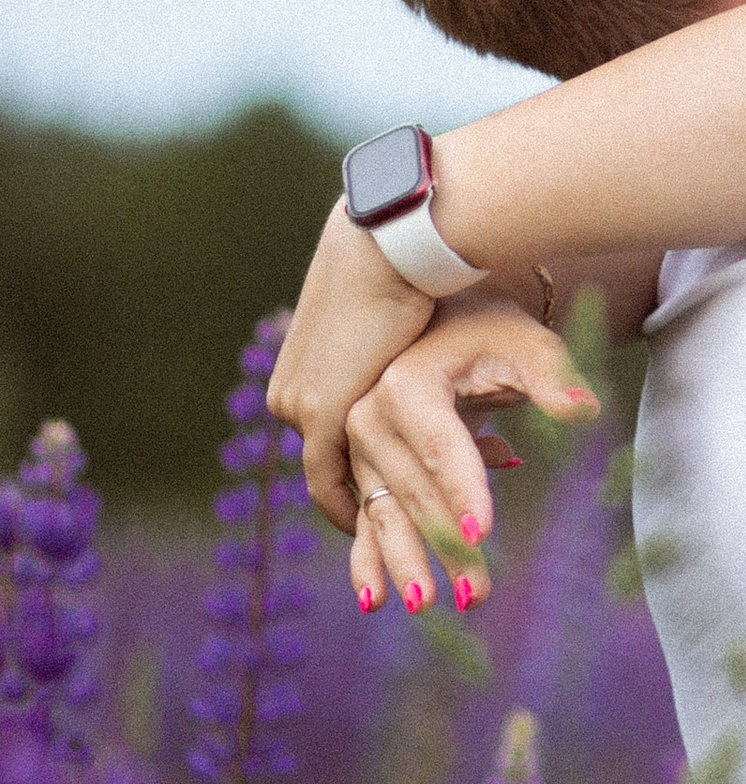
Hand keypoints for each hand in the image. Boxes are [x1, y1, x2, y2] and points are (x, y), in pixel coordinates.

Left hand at [269, 206, 449, 525]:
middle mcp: (288, 396)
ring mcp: (298, 408)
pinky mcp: (319, 415)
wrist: (388, 248)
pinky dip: (356, 509)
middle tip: (406, 525)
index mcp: (299, 376)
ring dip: (366, 506)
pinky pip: (329, 483)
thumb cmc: (405, 272)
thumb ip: (392, 358)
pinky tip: (389, 527)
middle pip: (330, 463)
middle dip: (370, 495)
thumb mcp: (390, 326)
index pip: (329, 442)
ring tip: (403, 535)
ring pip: (332, 476)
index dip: (366, 470)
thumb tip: (419, 368)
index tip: (398, 491)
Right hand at [345, 294, 600, 614]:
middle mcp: (370, 415)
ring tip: (428, 606)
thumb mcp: (525, 343)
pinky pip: (364, 518)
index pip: (440, 444)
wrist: (437, 319)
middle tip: (474, 595)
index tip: (481, 535)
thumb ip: (552, 377)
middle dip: (445, 544)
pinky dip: (369, 558)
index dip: (462, 489)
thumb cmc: (490, 331)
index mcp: (406, 381)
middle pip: (413, 489)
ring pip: (385, 511)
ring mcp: (360, 446)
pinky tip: (374, 600)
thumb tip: (586, 410)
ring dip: (407, 562)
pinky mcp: (362, 469)